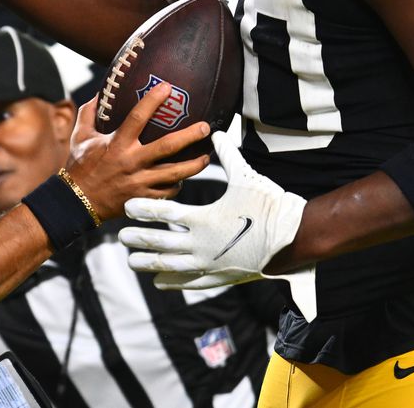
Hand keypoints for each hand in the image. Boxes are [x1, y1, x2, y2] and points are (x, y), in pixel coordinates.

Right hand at [64, 83, 210, 221]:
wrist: (75, 202)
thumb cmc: (79, 166)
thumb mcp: (81, 136)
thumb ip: (90, 113)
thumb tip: (101, 93)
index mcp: (117, 144)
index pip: (137, 117)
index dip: (153, 100)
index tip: (168, 87)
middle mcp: (131, 162)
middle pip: (167, 147)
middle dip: (190, 136)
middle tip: (206, 127)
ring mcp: (139, 182)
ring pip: (174, 173)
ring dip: (194, 165)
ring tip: (207, 156)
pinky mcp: (143, 198)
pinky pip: (167, 192)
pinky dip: (178, 184)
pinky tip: (183, 177)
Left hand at [118, 132, 305, 288]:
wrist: (292, 238)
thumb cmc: (269, 205)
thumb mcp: (246, 177)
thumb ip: (227, 155)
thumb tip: (216, 132)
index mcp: (205, 218)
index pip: (165, 213)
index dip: (145, 209)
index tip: (128, 206)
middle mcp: (202, 244)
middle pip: (161, 242)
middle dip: (139, 238)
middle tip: (120, 235)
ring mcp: (210, 263)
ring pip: (171, 266)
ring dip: (148, 263)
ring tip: (131, 261)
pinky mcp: (220, 276)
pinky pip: (190, 281)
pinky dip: (173, 281)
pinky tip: (159, 281)